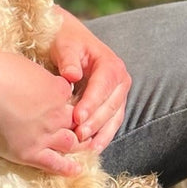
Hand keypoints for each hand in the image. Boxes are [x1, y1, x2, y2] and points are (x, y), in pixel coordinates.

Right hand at [0, 47, 82, 177]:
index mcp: (58, 90)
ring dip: (79, 147)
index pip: (71, 99)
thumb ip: (38, 77)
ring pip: (71, 144)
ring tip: (85, 149)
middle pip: (77, 123)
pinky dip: (67, 168)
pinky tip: (76, 170)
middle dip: (81, 127)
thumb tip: (35, 79)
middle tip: (85, 131)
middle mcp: (57, 114)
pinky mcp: (30, 152)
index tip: (64, 105)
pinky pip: (54, 164)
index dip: (68, 102)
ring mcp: (45, 134)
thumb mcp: (27, 65)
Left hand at [48, 7, 130, 152]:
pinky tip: (92, 148)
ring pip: (114, 117)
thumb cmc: (66, 41)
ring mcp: (119, 94)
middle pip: (111, 105)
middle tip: (78, 136)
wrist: (70, 39)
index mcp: (111, 64)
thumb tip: (72, 76)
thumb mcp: (65, 45)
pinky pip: (111, 123)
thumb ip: (69, 60)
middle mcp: (120, 80)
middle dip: (95, 122)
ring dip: (101, 134)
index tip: (77, 117)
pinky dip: (102, 136)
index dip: (91, 103)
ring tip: (86, 147)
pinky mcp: (113, 105)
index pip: (103, 86)